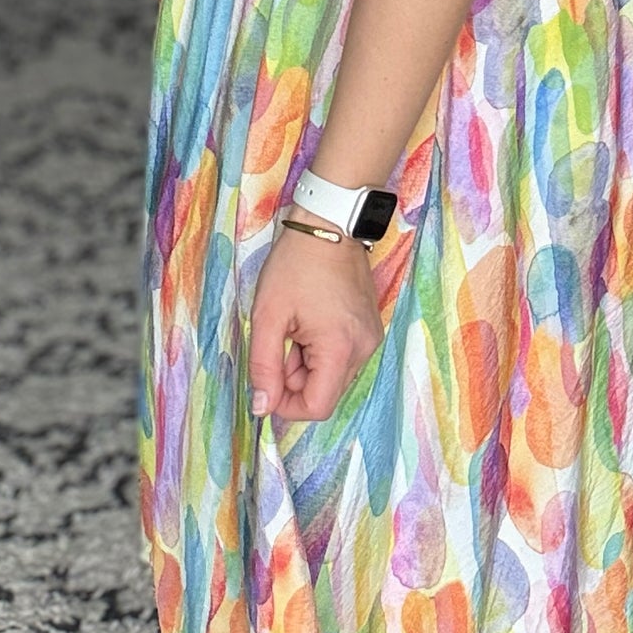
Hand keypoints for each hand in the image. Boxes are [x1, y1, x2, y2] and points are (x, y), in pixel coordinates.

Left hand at [247, 223, 384, 423]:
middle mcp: (364, 349)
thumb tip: (262, 407)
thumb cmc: (296, 265)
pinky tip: (309, 320)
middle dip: (294, 378)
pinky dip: (320, 349)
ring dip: (306, 363)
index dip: (286, 405)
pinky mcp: (370, 328)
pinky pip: (342, 356)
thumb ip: (263, 366)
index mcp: (340, 349)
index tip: (266, 382)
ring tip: (294, 326)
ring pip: (332, 375)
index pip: (317, 407)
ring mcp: (370, 338)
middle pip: (325, 391)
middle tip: (278, 340)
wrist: (330, 225)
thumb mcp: (268, 316)